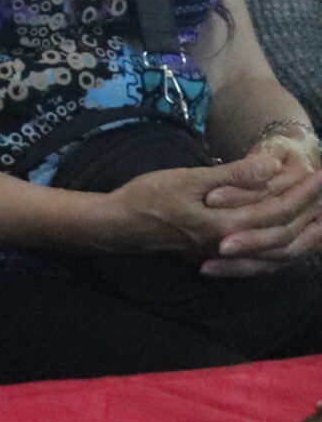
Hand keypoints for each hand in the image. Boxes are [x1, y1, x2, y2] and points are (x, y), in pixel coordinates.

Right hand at [98, 154, 321, 267]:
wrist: (119, 225)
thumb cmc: (149, 196)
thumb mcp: (189, 179)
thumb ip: (233, 176)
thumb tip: (271, 166)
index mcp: (227, 226)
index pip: (277, 209)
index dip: (302, 192)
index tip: (319, 173)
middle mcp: (232, 244)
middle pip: (283, 232)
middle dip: (307, 209)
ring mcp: (225, 252)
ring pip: (276, 248)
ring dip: (299, 230)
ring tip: (315, 213)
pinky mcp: (218, 252)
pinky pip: (261, 254)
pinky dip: (280, 244)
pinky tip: (285, 235)